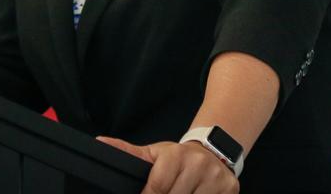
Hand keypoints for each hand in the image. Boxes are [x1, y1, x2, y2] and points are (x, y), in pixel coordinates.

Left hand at [98, 136, 238, 193]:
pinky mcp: (231, 190)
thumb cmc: (179, 159)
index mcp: (177, 156)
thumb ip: (128, 153)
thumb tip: (100, 142)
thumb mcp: (154, 154)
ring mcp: (217, 179)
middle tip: (165, 193)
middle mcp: (199, 165)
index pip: (156, 189)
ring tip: (178, 192)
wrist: (214, 151)